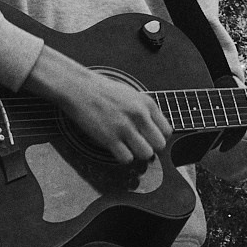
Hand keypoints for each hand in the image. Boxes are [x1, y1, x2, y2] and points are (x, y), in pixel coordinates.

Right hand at [24, 46, 169, 165]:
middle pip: (159, 145)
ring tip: (128, 147)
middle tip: (139, 144)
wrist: (79, 88)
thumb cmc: (104, 92)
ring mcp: (124, 127)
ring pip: (146, 154)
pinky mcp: (109, 138)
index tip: (149, 137)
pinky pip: (127, 159)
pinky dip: (123, 158)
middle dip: (151, 147)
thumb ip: (146, 111)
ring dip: (137, 154)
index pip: (167, 131)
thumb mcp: (132, 95)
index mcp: (147, 104)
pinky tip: (116, 149)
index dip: (158, 137)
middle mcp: (139, 115)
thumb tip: (155, 130)